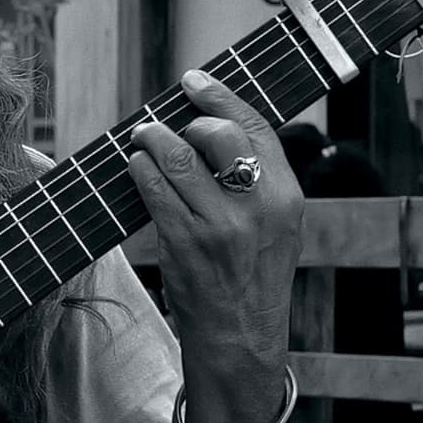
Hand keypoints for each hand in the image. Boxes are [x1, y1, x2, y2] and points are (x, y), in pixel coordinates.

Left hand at [127, 71, 303, 422]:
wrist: (241, 342)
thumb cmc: (251, 280)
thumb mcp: (275, 227)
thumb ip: (257, 180)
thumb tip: (211, 127)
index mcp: (287, 196)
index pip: (254, 125)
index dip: (220, 96)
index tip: (195, 81)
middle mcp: (259, 207)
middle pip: (215, 134)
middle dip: (184, 120)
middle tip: (164, 122)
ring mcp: (221, 226)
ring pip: (177, 157)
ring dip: (152, 139)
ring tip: (142, 138)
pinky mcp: (186, 244)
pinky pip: (154, 189)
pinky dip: (140, 169)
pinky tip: (135, 165)